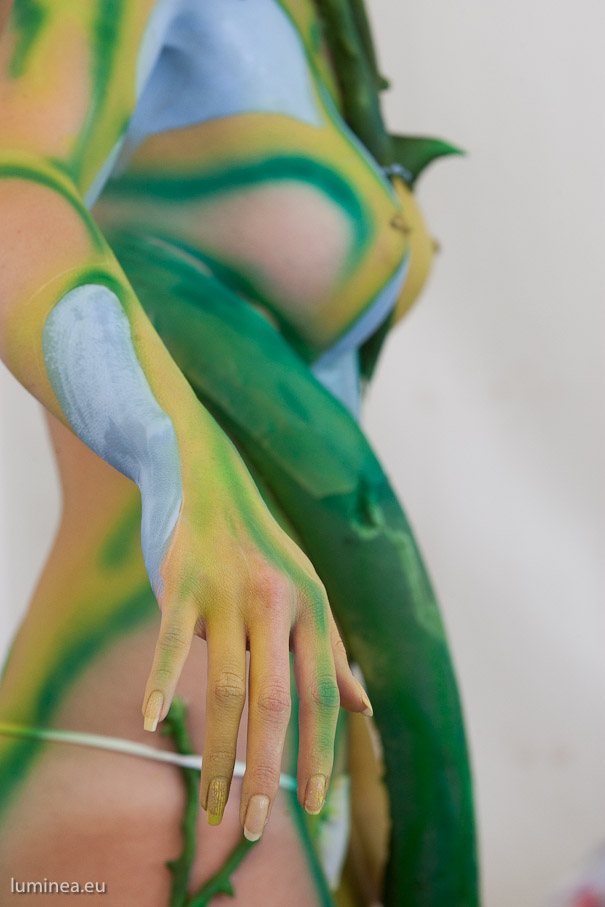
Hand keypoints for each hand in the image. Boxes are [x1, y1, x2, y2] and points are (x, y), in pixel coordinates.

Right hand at [140, 435, 371, 840]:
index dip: (319, 751)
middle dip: (269, 770)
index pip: (324, 693)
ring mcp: (230, 591)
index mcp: (313, 606)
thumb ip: (333, 650)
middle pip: (278, 701)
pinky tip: (149, 720)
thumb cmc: (262, 548)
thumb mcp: (309, 592)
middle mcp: (278, 601)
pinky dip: (159, 680)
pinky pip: (171, 640)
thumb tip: (363, 708)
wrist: (210, 482)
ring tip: (212, 806)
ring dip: (219, 754)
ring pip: (227, 686)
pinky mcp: (185, 582)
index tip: (310, 806)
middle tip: (257, 828)